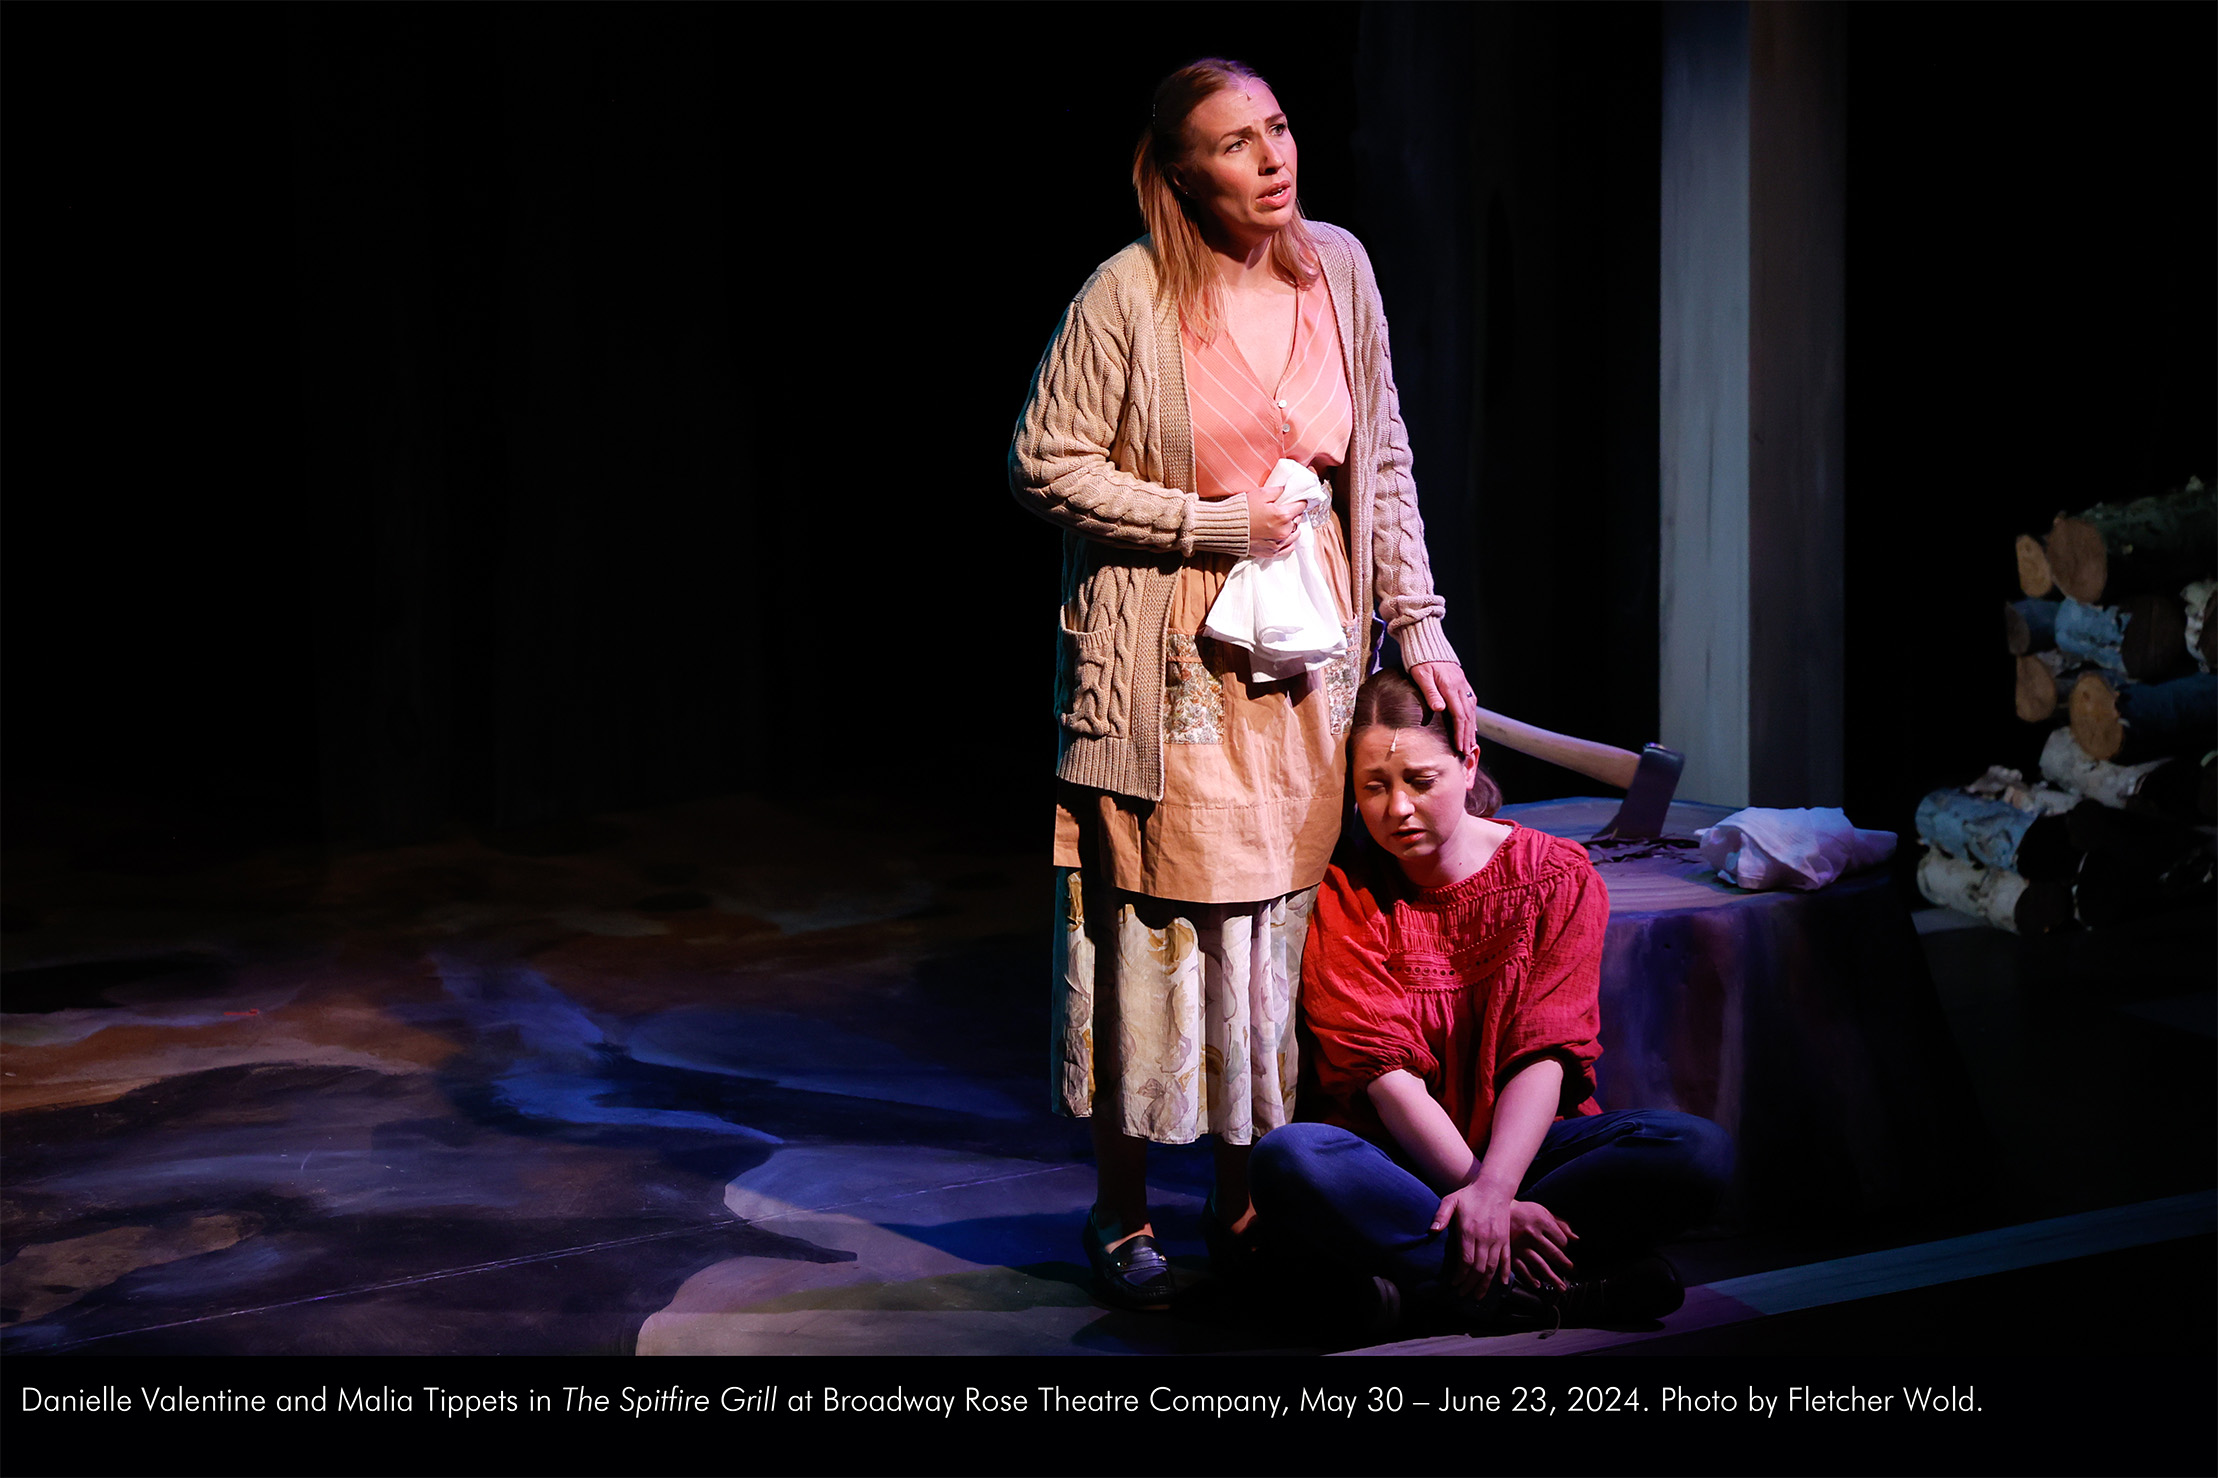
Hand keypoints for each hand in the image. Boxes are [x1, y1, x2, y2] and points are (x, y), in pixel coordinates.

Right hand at [1247, 486, 1299, 557]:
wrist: (1226, 528)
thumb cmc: (1242, 510)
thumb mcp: (1260, 493)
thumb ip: (1277, 490)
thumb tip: (1286, 489)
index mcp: (1283, 515)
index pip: (1301, 506)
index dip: (1299, 501)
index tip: (1295, 500)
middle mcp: (1283, 531)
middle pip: (1298, 520)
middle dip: (1293, 514)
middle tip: (1284, 510)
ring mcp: (1278, 544)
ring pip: (1295, 534)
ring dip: (1291, 527)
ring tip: (1282, 523)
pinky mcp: (1271, 553)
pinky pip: (1288, 547)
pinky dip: (1288, 541)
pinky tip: (1281, 535)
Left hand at [1409, 660, 1477, 758]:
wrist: (1426, 641)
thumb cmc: (1419, 659)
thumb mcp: (1421, 675)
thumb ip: (1430, 692)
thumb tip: (1439, 709)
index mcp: (1450, 687)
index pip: (1459, 715)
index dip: (1460, 733)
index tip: (1459, 747)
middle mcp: (1460, 686)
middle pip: (1467, 716)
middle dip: (1467, 735)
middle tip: (1466, 752)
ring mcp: (1463, 683)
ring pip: (1471, 710)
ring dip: (1471, 728)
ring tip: (1471, 743)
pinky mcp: (1461, 681)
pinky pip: (1470, 701)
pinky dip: (1471, 715)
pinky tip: (1471, 724)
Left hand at [1431, 1182, 1513, 1297]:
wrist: (1494, 1188)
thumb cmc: (1469, 1195)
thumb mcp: (1451, 1200)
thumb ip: (1441, 1215)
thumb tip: (1432, 1230)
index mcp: (1469, 1231)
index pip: (1465, 1261)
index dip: (1460, 1276)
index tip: (1453, 1284)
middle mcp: (1485, 1238)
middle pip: (1478, 1269)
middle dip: (1470, 1285)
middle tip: (1462, 1294)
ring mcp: (1497, 1240)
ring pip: (1492, 1268)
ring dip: (1485, 1284)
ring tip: (1478, 1296)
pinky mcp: (1506, 1239)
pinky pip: (1506, 1260)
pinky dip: (1504, 1273)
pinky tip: (1501, 1284)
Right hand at [1507, 1201, 1577, 1290]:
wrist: (1501, 1212)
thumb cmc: (1525, 1212)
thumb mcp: (1544, 1212)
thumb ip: (1561, 1225)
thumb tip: (1576, 1239)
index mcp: (1542, 1222)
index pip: (1561, 1241)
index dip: (1567, 1249)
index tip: (1569, 1253)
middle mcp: (1531, 1234)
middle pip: (1553, 1254)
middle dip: (1565, 1265)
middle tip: (1573, 1272)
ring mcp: (1520, 1245)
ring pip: (1539, 1264)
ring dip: (1552, 1277)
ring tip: (1561, 1287)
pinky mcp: (1511, 1253)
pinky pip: (1522, 1268)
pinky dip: (1530, 1277)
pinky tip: (1538, 1284)